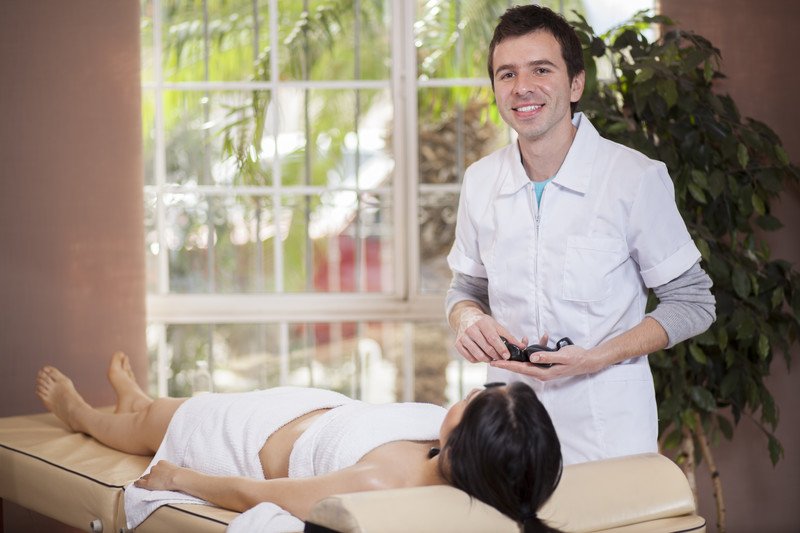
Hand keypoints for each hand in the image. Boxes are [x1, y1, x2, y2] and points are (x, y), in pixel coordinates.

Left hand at [135, 460, 181, 490]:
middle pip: (150, 472)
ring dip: (147, 480)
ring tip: (146, 483)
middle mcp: (154, 467)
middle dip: (151, 476)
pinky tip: (135, 484)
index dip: (157, 473)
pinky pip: (139, 483)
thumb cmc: (181, 474)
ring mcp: (151, 475)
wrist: (178, 477)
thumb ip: (171, 469)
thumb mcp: (176, 468)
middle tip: (154, 480)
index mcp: (161, 462)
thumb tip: (175, 473)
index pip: (156, 468)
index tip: (158, 476)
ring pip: (145, 477)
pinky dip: (137, 483)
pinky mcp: (148, 483)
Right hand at [454, 306, 525, 362]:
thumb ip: (509, 337)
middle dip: (496, 356)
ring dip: (487, 360)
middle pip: (486, 348)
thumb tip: (523, 347)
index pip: (493, 338)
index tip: (507, 356)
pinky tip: (481, 355)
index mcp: (482, 322)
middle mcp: (470, 329)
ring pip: (478, 355)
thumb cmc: (484, 323)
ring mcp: (462, 337)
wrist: (465, 317)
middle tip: (501, 358)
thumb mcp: (496, 326)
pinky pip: (470, 358)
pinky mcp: (457, 344)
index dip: (501, 348)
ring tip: (492, 358)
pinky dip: (478, 360)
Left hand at [489, 343, 603, 380]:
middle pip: (519, 367)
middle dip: (507, 361)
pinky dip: (538, 347)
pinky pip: (537, 356)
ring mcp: (544, 369)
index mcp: (542, 373)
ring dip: (522, 352)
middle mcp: (541, 372)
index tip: (494, 362)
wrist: (589, 361)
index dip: (506, 366)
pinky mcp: (547, 364)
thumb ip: (546, 357)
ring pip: (527, 361)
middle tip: (492, 356)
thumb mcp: (562, 356)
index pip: (520, 369)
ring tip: (517, 342)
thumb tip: (531, 358)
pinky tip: (543, 337)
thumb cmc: (577, 359)